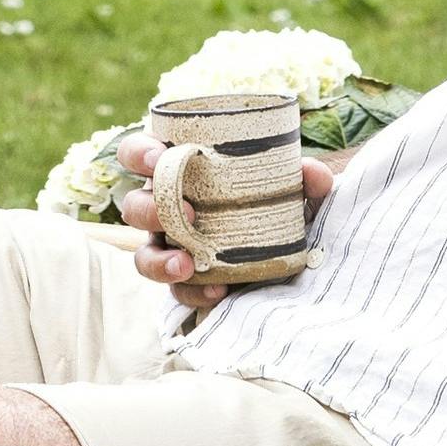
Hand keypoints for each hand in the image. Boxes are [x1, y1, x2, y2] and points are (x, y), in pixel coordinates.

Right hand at [116, 134, 336, 319]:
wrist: (286, 258)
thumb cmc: (272, 205)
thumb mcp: (291, 190)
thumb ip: (303, 179)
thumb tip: (313, 174)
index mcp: (179, 172)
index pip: (138, 154)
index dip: (139, 153)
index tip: (159, 157)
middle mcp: (166, 209)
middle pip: (133, 205)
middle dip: (150, 209)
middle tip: (188, 213)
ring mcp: (170, 248)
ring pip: (143, 255)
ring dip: (159, 260)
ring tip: (187, 264)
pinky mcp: (185, 283)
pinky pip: (176, 292)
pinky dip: (193, 292)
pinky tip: (217, 291)